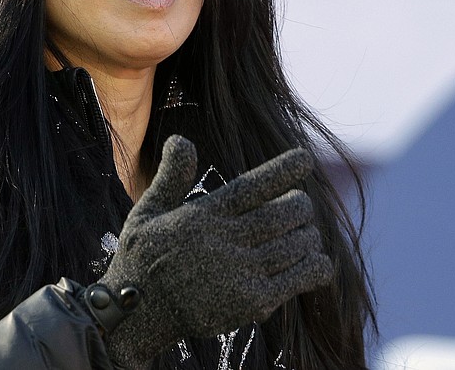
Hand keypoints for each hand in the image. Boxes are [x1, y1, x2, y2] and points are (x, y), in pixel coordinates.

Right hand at [99, 135, 333, 368]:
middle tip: (301, 204)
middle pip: (282, 214)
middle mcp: (223, 242)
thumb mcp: (147, 212)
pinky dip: (315, 268)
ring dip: (308, 235)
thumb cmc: (141, 259)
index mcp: (202, 216)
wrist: (136, 315)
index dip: (282, 171)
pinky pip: (297, 279)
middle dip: (300, 205)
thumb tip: (181, 139)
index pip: (250, 187)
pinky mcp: (251, 303)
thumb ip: (170, 177)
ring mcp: (239, 274)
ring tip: (307, 232)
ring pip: (295, 245)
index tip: (305, 158)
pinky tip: (318, 262)